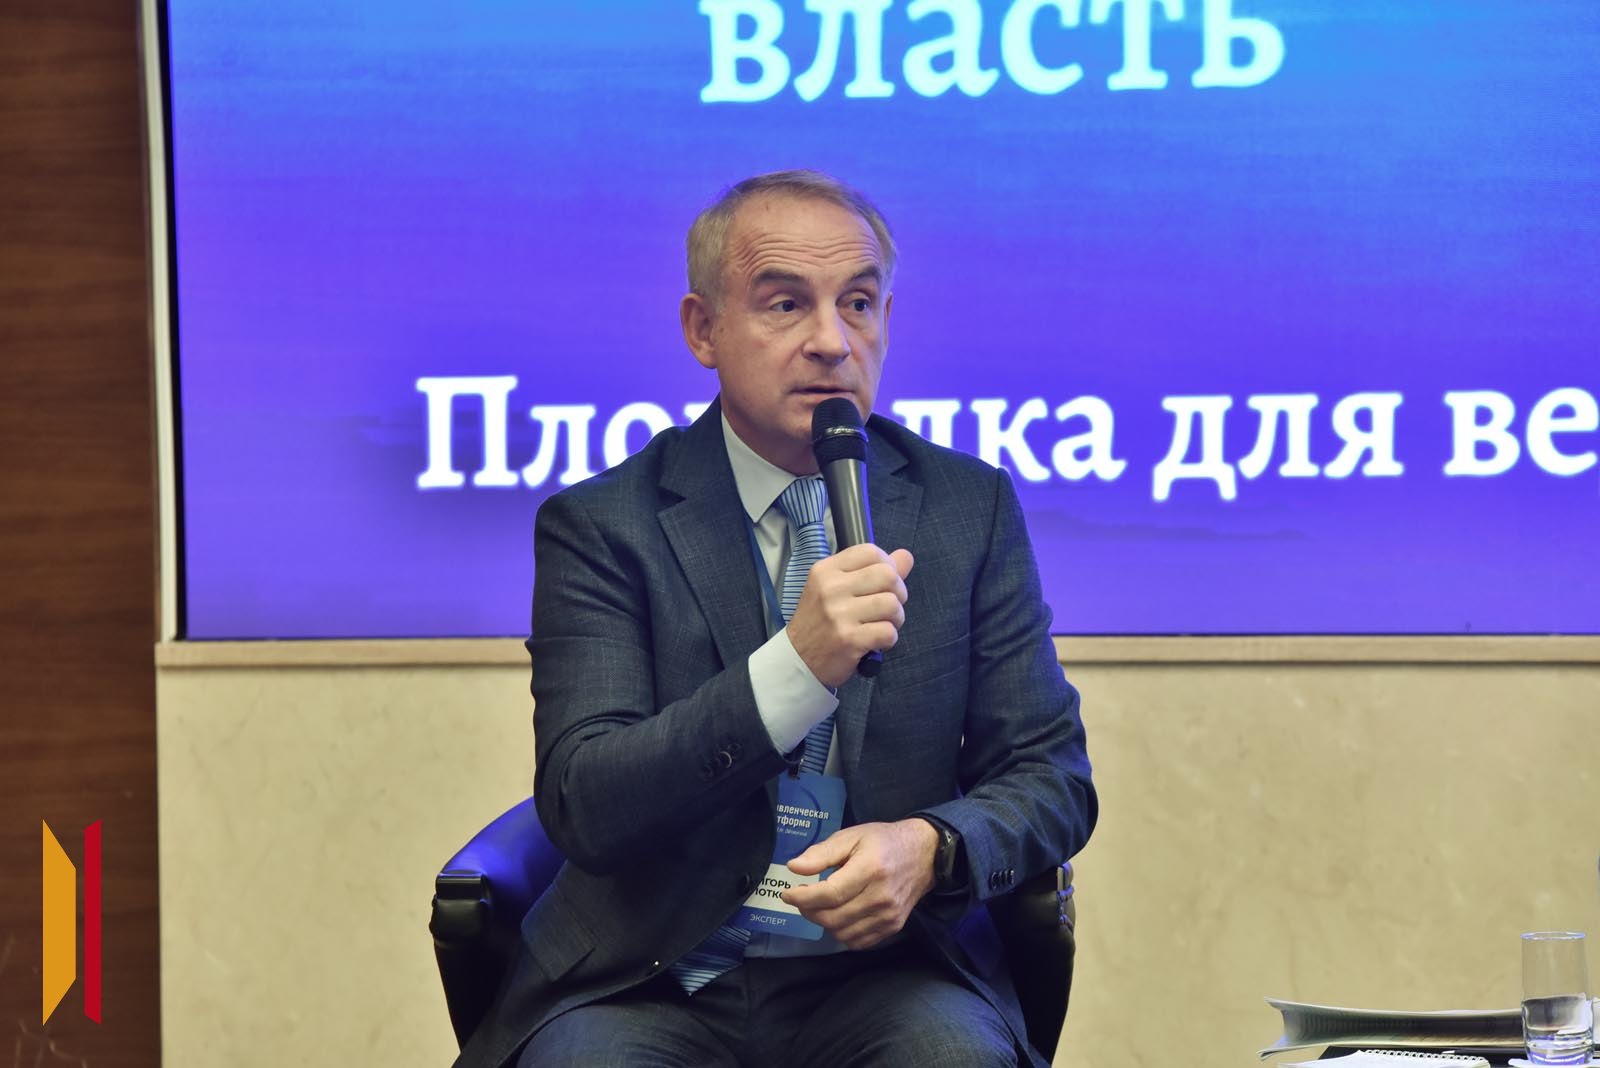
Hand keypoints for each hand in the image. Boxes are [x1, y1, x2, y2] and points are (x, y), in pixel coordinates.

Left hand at [780, 819, 937, 949]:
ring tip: (820, 905)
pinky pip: (857, 942)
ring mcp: (889, 916)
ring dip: (823, 922)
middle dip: (808, 911)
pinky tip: (839, 915)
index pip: (830, 894)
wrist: (925, 855)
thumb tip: (794, 867)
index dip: (803, 897)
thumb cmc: (883, 841)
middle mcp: (881, 897)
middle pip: (833, 918)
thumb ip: (822, 853)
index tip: (787, 893)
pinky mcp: (893, 927)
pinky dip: (841, 932)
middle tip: (801, 898)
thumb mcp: (852, 836)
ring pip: (842, 933)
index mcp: (870, 869)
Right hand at [786, 545, 913, 688]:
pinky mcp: (849, 639)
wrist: (798, 658)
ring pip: (892, 604)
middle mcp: (831, 588)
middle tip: (888, 607)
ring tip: (883, 624)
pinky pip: (888, 632)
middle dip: (898, 592)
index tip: (883, 583)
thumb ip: (872, 570)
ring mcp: (839, 614)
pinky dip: (889, 639)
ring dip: (896, 618)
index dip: (888, 565)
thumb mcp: (836, 588)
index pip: (871, 552)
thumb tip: (905, 556)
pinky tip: (877, 641)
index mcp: (827, 570)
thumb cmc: (820, 620)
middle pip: (888, 575)